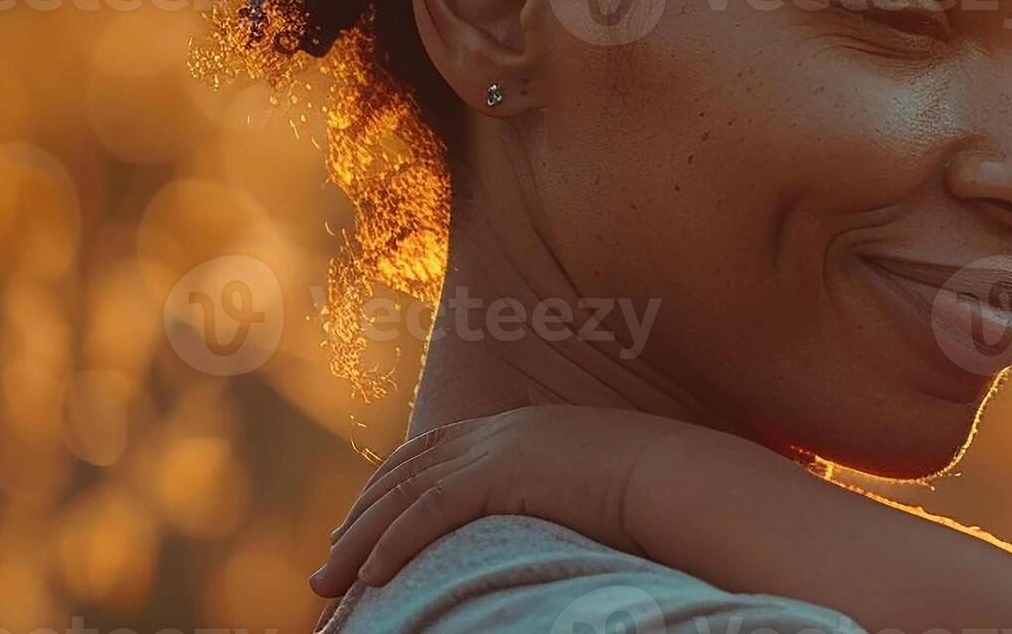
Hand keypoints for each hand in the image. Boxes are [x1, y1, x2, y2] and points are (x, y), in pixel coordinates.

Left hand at [310, 405, 715, 595]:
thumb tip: (554, 525)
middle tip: (329, 562)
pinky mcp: (501, 474)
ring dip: (360, 542)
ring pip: (404, 495)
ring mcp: (499, 448)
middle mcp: (500, 431)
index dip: (390, 486)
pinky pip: (429, 512)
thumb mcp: (595, 486)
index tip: (362, 521)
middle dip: (360, 519)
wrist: (682, 477)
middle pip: (405, 473)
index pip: (433, 451)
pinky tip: (373, 577)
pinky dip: (393, 544)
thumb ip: (561, 494)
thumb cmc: (657, 491)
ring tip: (329, 584)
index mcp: (521, 428)